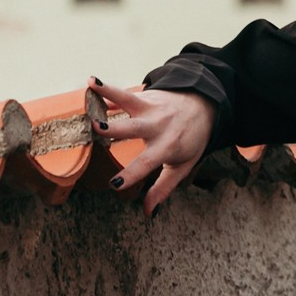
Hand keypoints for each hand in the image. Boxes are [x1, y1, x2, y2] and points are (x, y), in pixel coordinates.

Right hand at [89, 79, 215, 215]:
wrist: (204, 105)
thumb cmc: (191, 140)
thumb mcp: (183, 166)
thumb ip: (163, 188)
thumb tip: (149, 213)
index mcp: (167, 147)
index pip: (147, 164)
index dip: (131, 175)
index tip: (114, 184)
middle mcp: (158, 126)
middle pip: (134, 128)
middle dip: (116, 128)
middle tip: (98, 129)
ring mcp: (151, 108)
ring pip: (128, 102)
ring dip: (109, 99)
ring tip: (91, 97)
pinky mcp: (145, 96)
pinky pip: (124, 93)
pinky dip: (107, 89)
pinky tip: (92, 82)